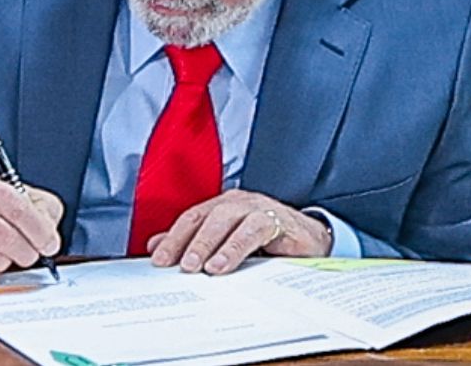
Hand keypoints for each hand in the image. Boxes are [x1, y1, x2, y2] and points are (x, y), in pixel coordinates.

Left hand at [147, 190, 331, 274]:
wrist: (312, 240)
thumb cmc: (270, 241)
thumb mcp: (229, 243)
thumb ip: (197, 242)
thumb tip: (157, 246)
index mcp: (222, 206)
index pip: (191, 218)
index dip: (172, 238)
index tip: (158, 260)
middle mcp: (236, 202)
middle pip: (203, 217)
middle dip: (184, 241)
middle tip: (173, 264)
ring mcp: (256, 207)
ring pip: (225, 219)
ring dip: (207, 243)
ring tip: (196, 267)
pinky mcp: (276, 219)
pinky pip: (252, 230)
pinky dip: (235, 248)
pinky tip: (223, 264)